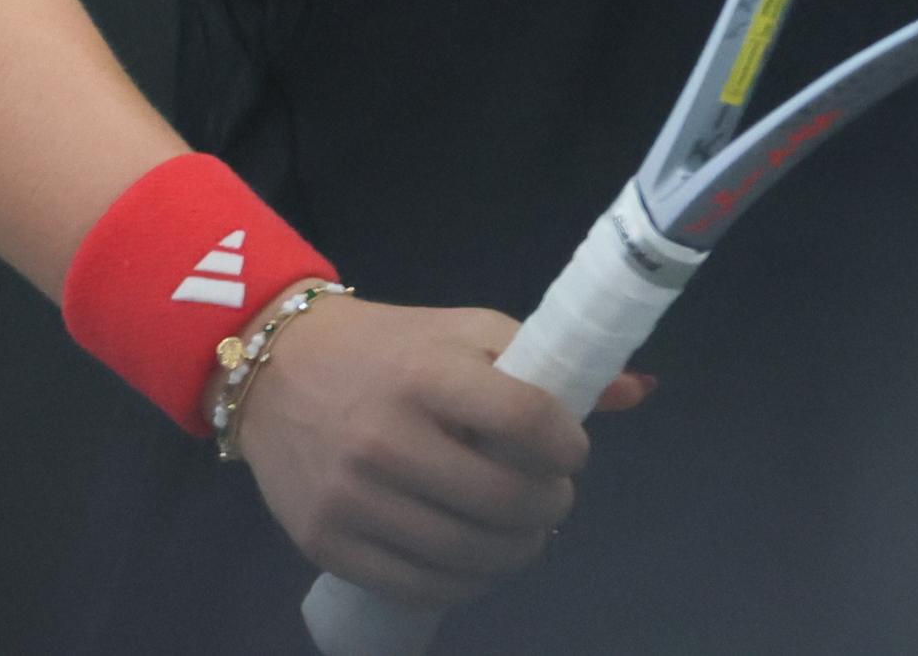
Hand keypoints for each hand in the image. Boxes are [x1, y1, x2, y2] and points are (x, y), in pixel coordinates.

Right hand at [222, 290, 654, 609]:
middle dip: (549, 506)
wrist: (277, 369)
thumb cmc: (389, 346)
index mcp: (428, 374)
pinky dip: (466, 584)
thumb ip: (547, 359)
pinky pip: (419, 587)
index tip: (572, 450)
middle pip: (505, 501)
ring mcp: (354, 496)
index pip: (526, 420)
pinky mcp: (327, 542)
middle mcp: (388, 437)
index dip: (567, 445)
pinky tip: (479, 562)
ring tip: (524, 535)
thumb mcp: (464, 331)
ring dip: (517, 553)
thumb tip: (640, 390)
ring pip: (467, 556)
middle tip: (552, 497)